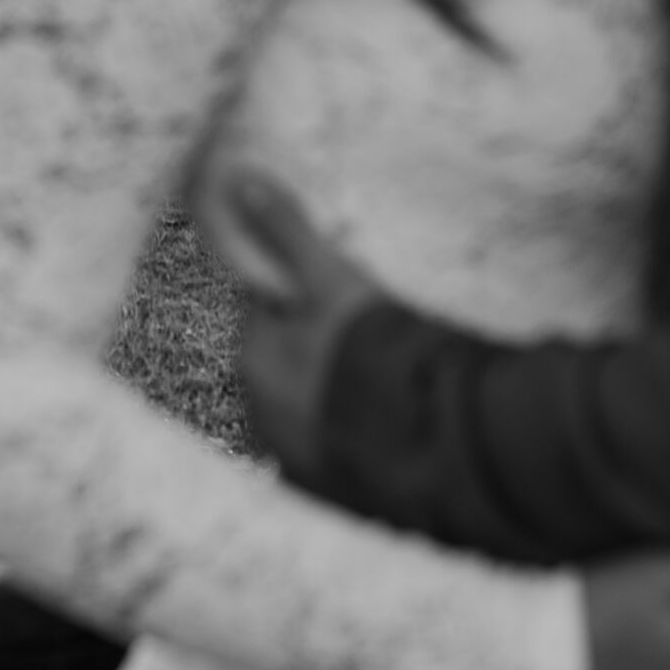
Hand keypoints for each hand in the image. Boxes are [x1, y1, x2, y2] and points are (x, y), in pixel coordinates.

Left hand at [219, 169, 380, 484]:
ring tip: (382, 371)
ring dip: (334, 390)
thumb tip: (241, 179)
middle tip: (361, 325)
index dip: (295, 293)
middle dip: (312, 345)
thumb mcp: (330, 278)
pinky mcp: (336, 490)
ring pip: (311, 407)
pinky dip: (356, 431)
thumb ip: (288, 230)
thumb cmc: (368, 347)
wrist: (427, 439)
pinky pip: (338, 448)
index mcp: (255, 363)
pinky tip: (390, 418)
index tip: (329, 283)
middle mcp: (264, 417)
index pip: (262, 314)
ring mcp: (299, 459)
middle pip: (284, 363)